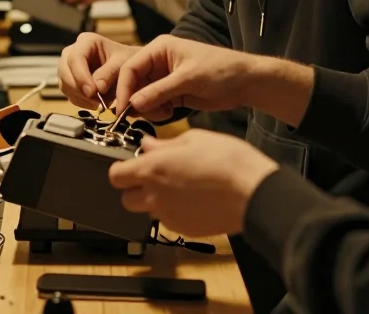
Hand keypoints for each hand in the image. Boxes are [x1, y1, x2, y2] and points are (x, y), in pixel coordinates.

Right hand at [58, 32, 138, 109]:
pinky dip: (81, 102)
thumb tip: (97, 87)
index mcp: (86, 41)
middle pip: (65, 70)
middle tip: (96, 101)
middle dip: (78, 88)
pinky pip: (69, 94)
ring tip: (100, 103)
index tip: (93, 92)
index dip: (81, 76)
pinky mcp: (70, 81)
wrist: (129, 69)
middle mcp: (73, 52)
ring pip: (64, 84)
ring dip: (80, 97)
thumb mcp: (123, 63)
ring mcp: (69, 67)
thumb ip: (110, 73)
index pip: (75, 57)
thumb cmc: (127, 61)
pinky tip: (96, 104)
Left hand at [108, 130, 277, 237]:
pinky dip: (174, 211)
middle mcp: (155, 196)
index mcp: (152, 169)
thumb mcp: (194, 138)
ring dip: (155, 200)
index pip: (115, 176)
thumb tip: (148, 145)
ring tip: (179, 185)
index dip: (121, 169)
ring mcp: (169, 216)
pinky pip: (169, 220)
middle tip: (154, 175)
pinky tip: (194, 198)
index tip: (130, 164)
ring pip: (149, 210)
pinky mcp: (185, 229)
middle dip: (135, 188)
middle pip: (126, 199)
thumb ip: (164, 145)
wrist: (252, 190)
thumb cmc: (226, 159)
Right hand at [114, 35, 258, 120]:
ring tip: (164, 112)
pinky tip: (169, 112)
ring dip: (147, 108)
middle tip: (139, 114)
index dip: (123, 86)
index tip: (122, 105)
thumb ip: (159, 91)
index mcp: (159, 49)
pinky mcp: (171, 94)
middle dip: (134, 99)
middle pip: (132, 82)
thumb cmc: (221, 69)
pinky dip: (156, 112)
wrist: (244, 83)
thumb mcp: (188, 78)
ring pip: (140, 96)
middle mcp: (158, 63)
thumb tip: (133, 102)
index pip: (130, 66)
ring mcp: (163, 79)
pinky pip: (153, 105)